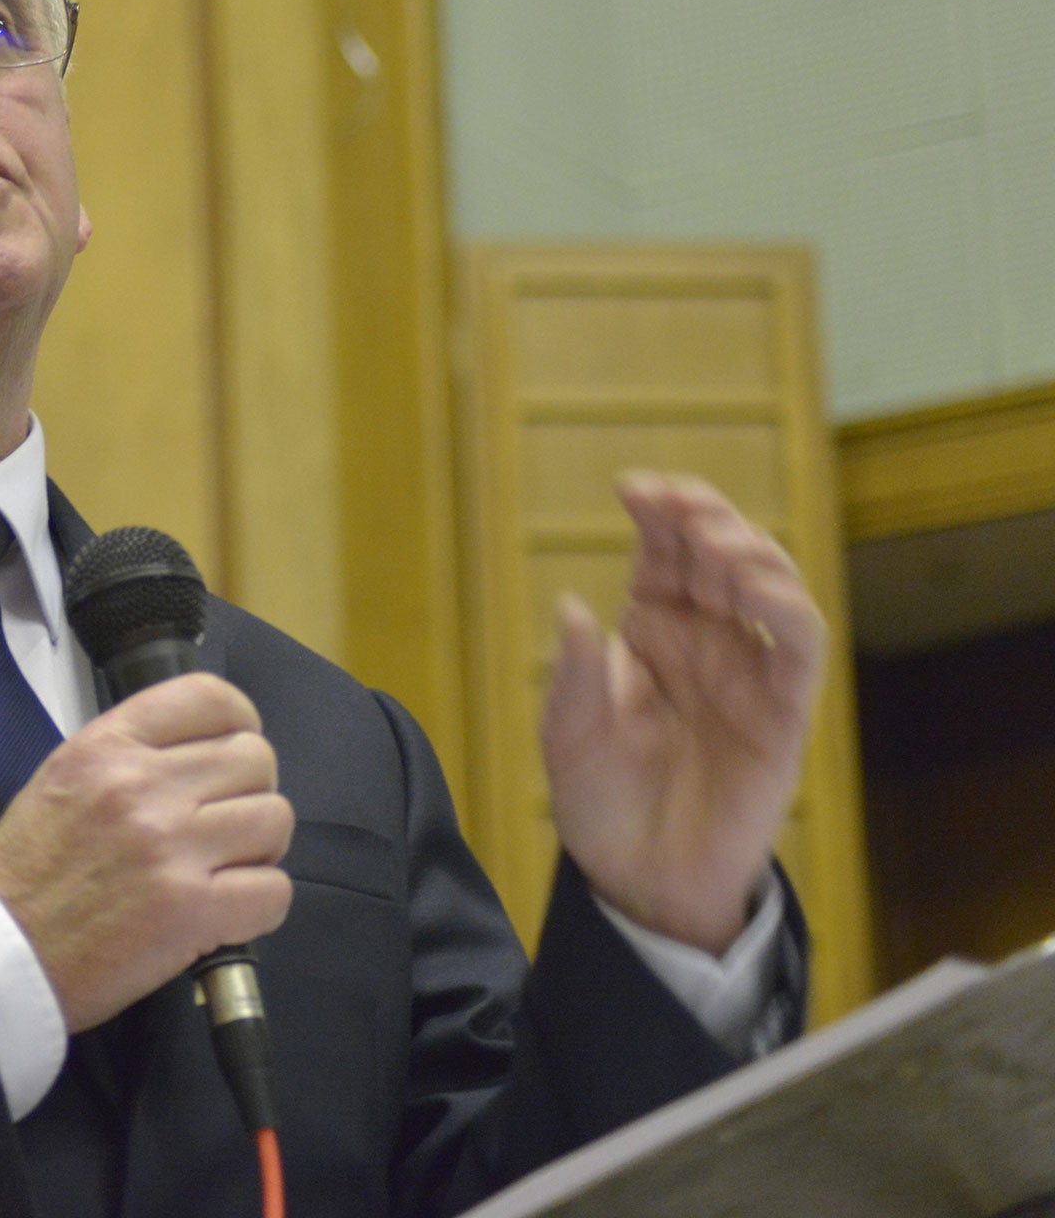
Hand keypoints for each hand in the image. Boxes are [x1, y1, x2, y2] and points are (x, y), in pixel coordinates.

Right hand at [0, 675, 294, 1032]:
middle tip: (223, 824)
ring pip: (274, 818)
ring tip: (226, 868)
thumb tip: (201, 754)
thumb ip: (130, 754)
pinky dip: (261, 904)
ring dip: (260, 847)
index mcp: (108, 747)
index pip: (210, 698)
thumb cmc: (27, 871)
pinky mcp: (192, 911)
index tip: (233, 748)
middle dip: (250, 791)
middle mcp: (142, 786)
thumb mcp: (65, 777)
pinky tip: (228, 913)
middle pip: (255, 758)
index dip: (240, 722)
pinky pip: (274, 890)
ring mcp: (171, 848)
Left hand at [542, 474, 822, 953]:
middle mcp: (707, 642)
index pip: (667, 553)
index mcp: (654, 631)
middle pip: (721, 555)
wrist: (638, 882)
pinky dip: (787, 608)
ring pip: (772, 586)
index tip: (632, 486)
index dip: (659, 513)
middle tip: (672, 498)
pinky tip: (755, 585)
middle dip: (703, 515)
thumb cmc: (600, 803)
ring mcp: (748, 675)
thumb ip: (573, 676)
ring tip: (711, 536)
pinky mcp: (782, 715)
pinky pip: (800, 649)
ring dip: (749, 550)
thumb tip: (570, 607)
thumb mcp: (568, 735)